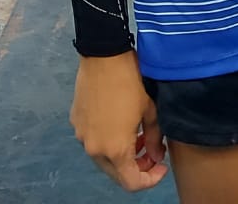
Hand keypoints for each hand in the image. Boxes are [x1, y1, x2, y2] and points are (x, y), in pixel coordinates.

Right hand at [70, 50, 167, 190]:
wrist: (104, 56)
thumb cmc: (130, 80)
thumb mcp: (150, 110)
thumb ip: (155, 139)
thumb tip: (156, 156)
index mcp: (114, 149)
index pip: (132, 183)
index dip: (151, 179)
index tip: (161, 166)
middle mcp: (94, 148)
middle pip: (116, 173)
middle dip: (136, 167)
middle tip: (152, 152)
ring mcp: (81, 136)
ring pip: (103, 158)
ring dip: (121, 155)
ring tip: (137, 136)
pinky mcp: (76, 122)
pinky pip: (93, 140)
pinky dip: (107, 141)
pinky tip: (119, 124)